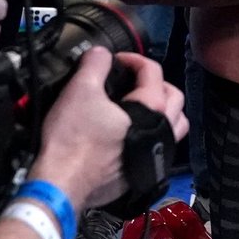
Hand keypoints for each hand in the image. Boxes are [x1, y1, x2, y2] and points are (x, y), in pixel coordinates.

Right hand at [30, 47, 186, 212]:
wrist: (63, 184)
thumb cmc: (72, 144)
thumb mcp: (79, 91)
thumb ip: (95, 65)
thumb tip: (101, 54)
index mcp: (152, 109)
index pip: (153, 72)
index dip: (134, 59)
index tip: (117, 60)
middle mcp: (162, 132)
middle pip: (175, 97)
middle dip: (156, 83)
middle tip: (134, 80)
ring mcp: (156, 154)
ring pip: (176, 125)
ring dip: (165, 111)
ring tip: (143, 106)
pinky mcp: (145, 171)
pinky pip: (162, 147)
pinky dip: (154, 135)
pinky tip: (134, 134)